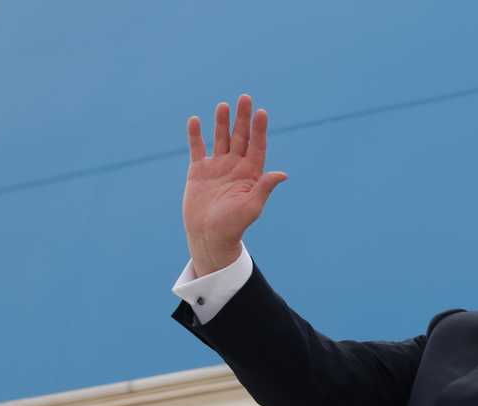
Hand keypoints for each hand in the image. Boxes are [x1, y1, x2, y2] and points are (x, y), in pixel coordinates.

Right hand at [183, 94, 287, 276]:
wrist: (210, 236)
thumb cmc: (234, 225)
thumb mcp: (251, 207)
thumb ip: (264, 188)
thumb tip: (282, 174)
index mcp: (251, 175)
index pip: (257, 146)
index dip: (259, 130)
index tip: (261, 112)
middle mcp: (235, 167)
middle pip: (240, 137)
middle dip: (242, 119)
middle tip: (245, 98)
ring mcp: (217, 167)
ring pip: (220, 139)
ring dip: (222, 122)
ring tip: (223, 105)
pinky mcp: (199, 171)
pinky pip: (197, 148)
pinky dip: (195, 135)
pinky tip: (195, 120)